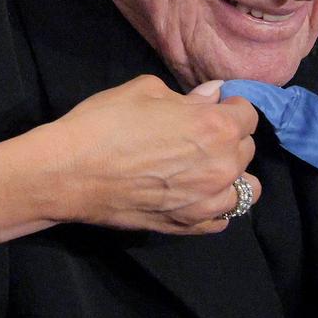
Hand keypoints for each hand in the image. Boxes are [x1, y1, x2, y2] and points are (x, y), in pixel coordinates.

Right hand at [41, 76, 259, 235]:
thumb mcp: (145, 91)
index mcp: (215, 127)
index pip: (248, 114)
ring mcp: (207, 202)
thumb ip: (188, 96)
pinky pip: (223, 219)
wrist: (69, 173)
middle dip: (229, 138)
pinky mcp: (189, 226)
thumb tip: (211, 96)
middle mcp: (221, 167)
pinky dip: (216, 206)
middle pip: (246, 149)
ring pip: (246, 189)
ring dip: (231, 175)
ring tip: (205, 168)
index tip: (211, 107)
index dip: (230, 106)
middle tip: (199, 134)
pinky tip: (196, 194)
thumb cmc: (104, 124)